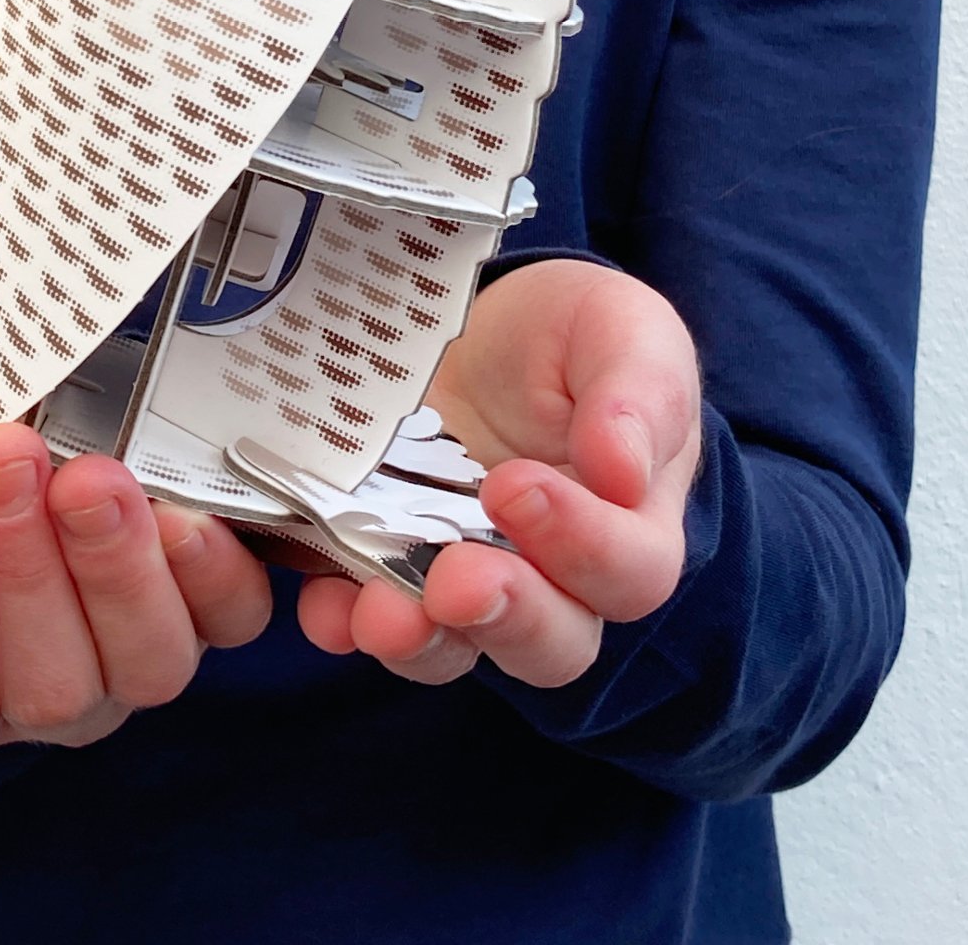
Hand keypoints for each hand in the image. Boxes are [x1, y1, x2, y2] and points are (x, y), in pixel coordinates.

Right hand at [0, 423, 272, 751]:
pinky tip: (181, 514)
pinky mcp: (203, 606)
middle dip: (25, 569)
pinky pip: (228, 616)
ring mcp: (129, 656)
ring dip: (115, 566)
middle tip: (4, 460)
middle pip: (48, 684)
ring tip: (88, 478)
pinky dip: (211, 571)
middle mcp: (44, 693)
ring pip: (146, 660)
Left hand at [296, 257, 701, 688]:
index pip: (629, 571)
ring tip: (382, 614)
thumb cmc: (570, 332)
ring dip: (422, 641)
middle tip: (456, 581)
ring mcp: (465, 576)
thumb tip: (624, 473)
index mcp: (630, 523)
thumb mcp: (621, 330)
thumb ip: (640, 395)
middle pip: (553, 643)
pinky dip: (344, 621)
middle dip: (504, 617)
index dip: (583, 546)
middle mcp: (554, 575)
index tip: (516, 486)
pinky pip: (367, 619)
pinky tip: (327, 605)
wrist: (474, 319)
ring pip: (458, 649)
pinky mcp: (386, 563)